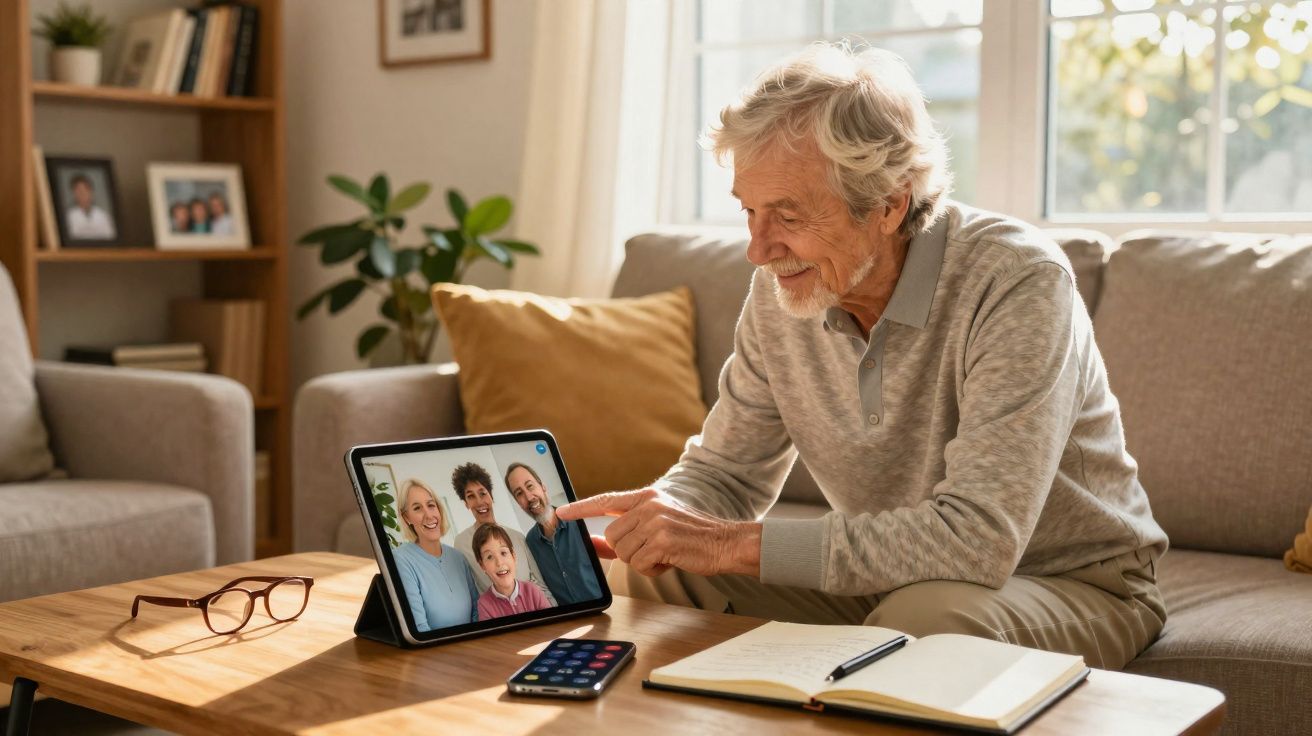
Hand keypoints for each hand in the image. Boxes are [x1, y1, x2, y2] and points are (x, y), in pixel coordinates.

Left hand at [556, 489, 760, 577]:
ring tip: (664, 555)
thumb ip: (627, 533)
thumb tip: (596, 544)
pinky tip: (670, 561)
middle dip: (627, 550)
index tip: (561, 513)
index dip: (581, 508)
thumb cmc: (691, 538)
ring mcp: (655, 521)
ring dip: (641, 561)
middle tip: (653, 551)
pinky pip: (638, 563)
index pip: (606, 500)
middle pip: (613, 535)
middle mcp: (649, 505)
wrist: (725, 543)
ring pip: (624, 551)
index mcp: (647, 497)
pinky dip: (652, 569)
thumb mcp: (658, 528)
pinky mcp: (662, 540)